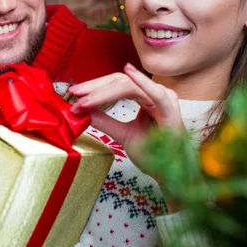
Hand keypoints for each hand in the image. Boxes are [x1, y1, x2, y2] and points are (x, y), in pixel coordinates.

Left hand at [68, 63, 183, 163]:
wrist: (172, 174)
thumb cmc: (154, 154)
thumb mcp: (123, 135)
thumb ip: (104, 121)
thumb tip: (80, 110)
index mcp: (146, 97)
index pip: (116, 84)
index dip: (94, 88)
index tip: (74, 95)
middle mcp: (155, 94)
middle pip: (120, 81)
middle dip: (95, 87)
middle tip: (75, 95)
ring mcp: (164, 99)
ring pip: (129, 86)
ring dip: (104, 92)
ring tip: (86, 99)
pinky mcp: (171, 110)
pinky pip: (154, 93)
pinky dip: (141, 82)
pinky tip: (128, 72)